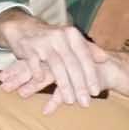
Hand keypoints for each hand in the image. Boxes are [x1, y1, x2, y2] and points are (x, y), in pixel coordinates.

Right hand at [0, 12, 126, 110]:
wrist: (23, 27)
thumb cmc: (51, 39)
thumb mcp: (70, 39)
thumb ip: (87, 48)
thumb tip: (105, 58)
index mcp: (71, 34)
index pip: (84, 57)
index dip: (90, 75)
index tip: (96, 92)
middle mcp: (59, 36)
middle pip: (72, 64)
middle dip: (79, 85)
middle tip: (85, 102)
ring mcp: (43, 42)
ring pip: (56, 66)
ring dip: (64, 85)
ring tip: (70, 101)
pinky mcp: (28, 48)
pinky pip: (35, 64)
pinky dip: (38, 74)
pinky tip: (41, 84)